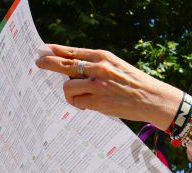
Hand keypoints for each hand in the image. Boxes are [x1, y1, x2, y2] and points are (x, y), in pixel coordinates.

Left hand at [35, 44, 181, 129]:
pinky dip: (79, 104)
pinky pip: (77, 102)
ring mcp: (97, 85)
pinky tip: (87, 105)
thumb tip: (74, 68)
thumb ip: (97, 66)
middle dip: (49, 62)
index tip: (44, 49)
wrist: (153, 98)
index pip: (73, 51)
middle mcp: (99, 68)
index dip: (56, 50)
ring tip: (80, 97)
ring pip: (68, 87)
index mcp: (103, 56)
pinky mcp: (98, 102)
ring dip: (70, 93)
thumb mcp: (117, 67)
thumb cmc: (135, 84)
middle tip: (38, 61)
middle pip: (64, 64)